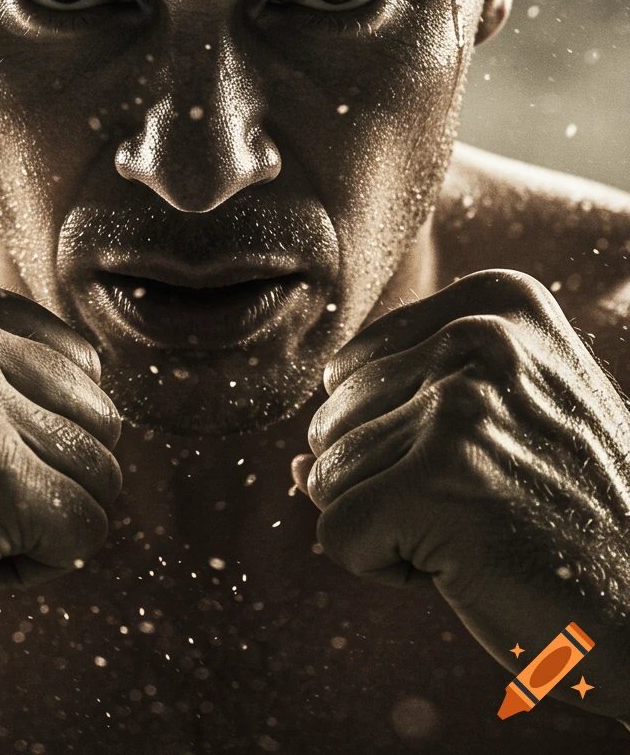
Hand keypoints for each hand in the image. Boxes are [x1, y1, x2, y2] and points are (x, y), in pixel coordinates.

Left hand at [291, 269, 629, 719]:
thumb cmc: (576, 523)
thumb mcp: (509, 425)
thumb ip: (400, 414)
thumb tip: (293, 462)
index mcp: (497, 301)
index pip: (351, 371)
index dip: (400, 443)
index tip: (490, 464)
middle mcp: (478, 336)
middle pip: (331, 422)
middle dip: (388, 487)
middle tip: (489, 509)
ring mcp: (460, 403)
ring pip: (325, 479)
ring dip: (391, 528)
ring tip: (482, 533)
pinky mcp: (438, 480)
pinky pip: (334, 535)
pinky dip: (385, 568)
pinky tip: (466, 568)